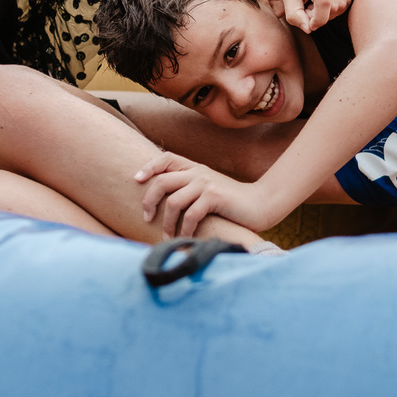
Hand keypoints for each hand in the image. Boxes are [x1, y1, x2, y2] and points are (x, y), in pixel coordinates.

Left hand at [135, 152, 273, 236]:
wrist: (260, 204)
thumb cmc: (231, 203)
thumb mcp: (207, 189)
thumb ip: (189, 189)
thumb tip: (163, 204)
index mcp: (194, 168)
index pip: (166, 158)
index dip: (149, 167)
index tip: (136, 180)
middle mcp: (198, 172)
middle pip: (162, 181)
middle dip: (149, 201)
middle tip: (147, 219)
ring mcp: (206, 183)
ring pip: (173, 202)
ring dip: (167, 223)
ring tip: (168, 236)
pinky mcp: (215, 197)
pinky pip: (191, 215)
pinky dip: (184, 230)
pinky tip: (185, 238)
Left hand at [264, 0, 351, 32]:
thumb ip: (294, 14)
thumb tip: (309, 29)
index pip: (324, 2)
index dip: (318, 19)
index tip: (308, 24)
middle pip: (334, 6)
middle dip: (321, 16)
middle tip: (306, 10)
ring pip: (342, 5)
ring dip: (329, 12)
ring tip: (313, 4)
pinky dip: (335, 6)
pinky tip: (322, 0)